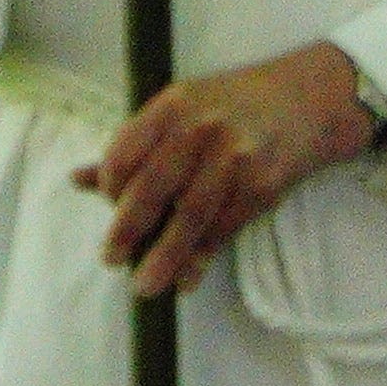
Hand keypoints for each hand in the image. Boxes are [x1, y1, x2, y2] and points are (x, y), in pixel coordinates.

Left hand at [78, 43, 372, 298]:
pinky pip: (224, 228)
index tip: (109, 207)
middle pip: (152, 188)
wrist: (310, 99)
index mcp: (173, 106)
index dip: (109, 187)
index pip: (124, 154)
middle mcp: (202, 128)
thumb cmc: (233, 105)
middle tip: (112, 260)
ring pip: (189, 216)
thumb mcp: (180, 111)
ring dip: (164, 257)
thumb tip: (76, 179)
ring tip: (146, 286)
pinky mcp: (262, 183)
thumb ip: (132, 146)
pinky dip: (203, 258)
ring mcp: (235, 156)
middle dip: (126, 231)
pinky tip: (188, 277)